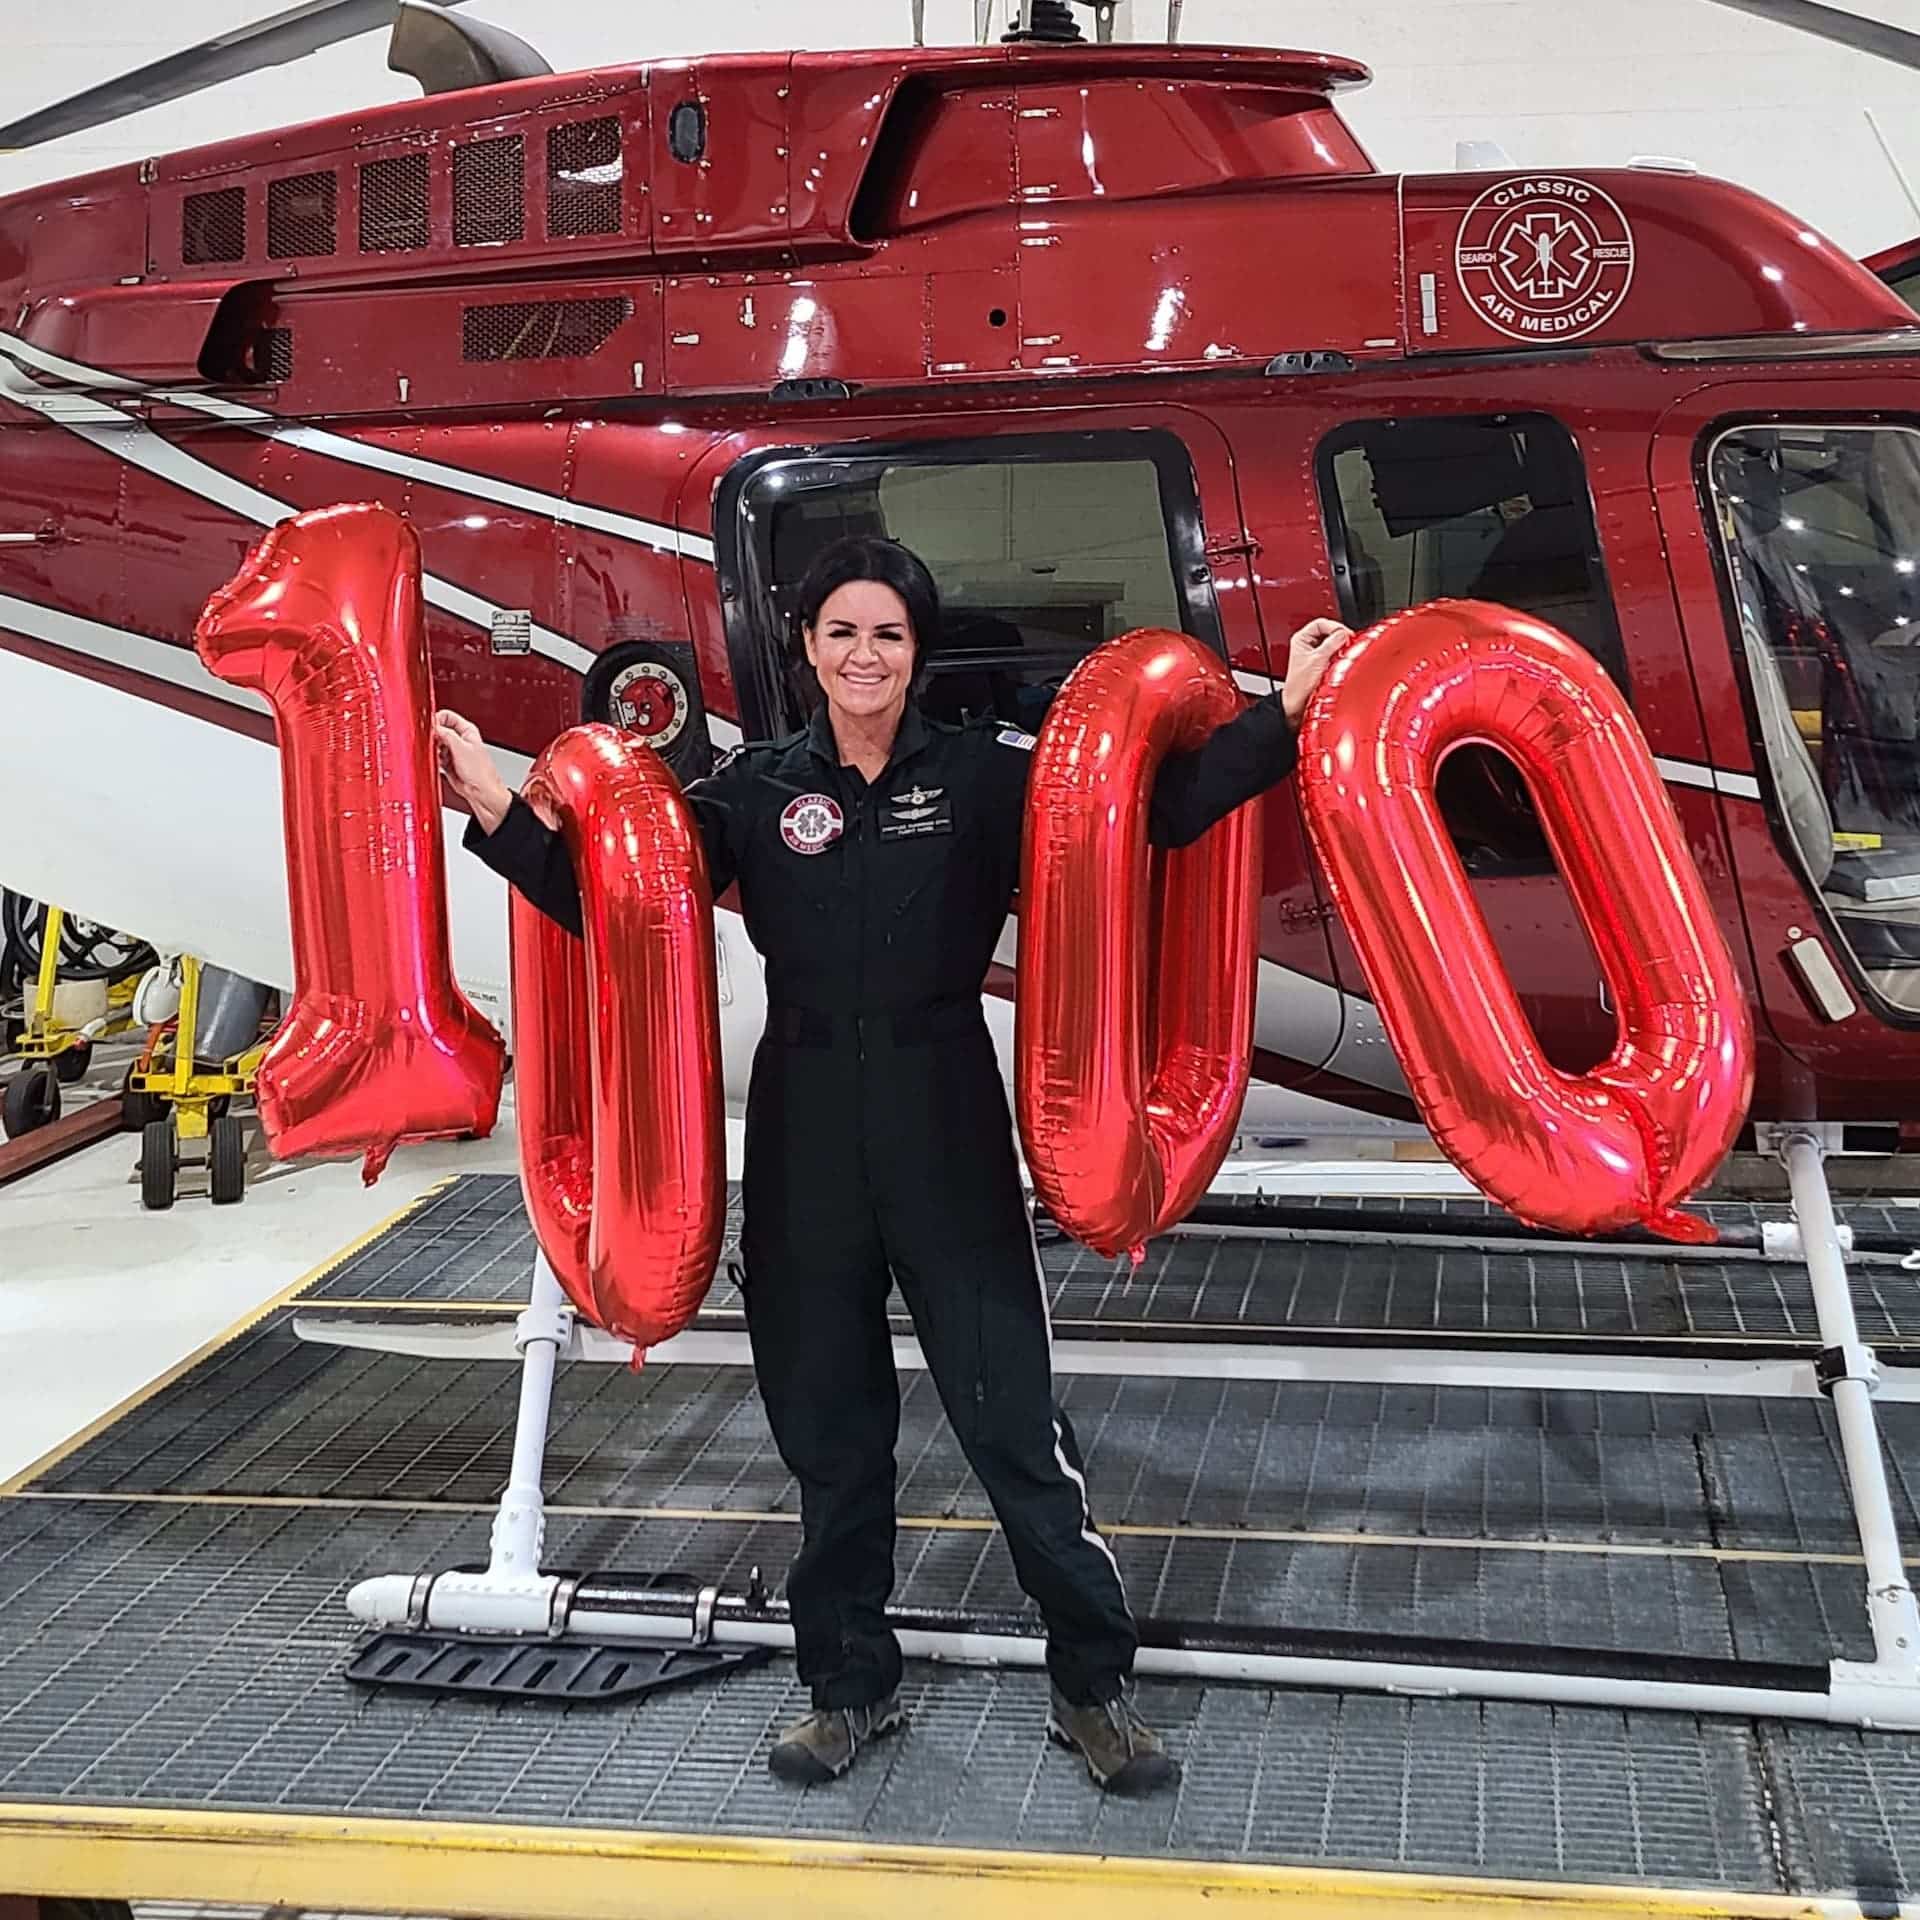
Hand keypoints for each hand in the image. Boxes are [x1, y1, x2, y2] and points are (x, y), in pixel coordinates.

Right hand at [433, 709, 514, 833]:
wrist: (482, 793)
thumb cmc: (481, 773)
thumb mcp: (461, 748)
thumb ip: (446, 734)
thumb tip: (433, 726)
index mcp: (468, 731)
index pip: (447, 716)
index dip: (438, 720)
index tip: (431, 728)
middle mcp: (461, 740)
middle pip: (440, 731)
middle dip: (435, 738)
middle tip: (436, 745)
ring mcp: (454, 752)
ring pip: (436, 745)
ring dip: (435, 751)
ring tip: (443, 758)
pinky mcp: (448, 764)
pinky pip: (436, 758)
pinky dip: (436, 761)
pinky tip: (442, 765)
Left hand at [1280, 618, 1353, 727]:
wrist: (1297, 707)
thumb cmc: (1299, 687)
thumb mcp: (1318, 660)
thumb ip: (1332, 644)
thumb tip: (1344, 634)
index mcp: (1301, 639)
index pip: (1322, 623)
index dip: (1335, 627)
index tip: (1345, 635)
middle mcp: (1307, 646)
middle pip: (1329, 633)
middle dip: (1340, 638)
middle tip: (1349, 644)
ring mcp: (1314, 656)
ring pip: (1333, 645)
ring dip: (1340, 649)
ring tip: (1345, 654)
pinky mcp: (1321, 666)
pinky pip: (1334, 656)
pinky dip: (1339, 658)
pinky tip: (1342, 663)